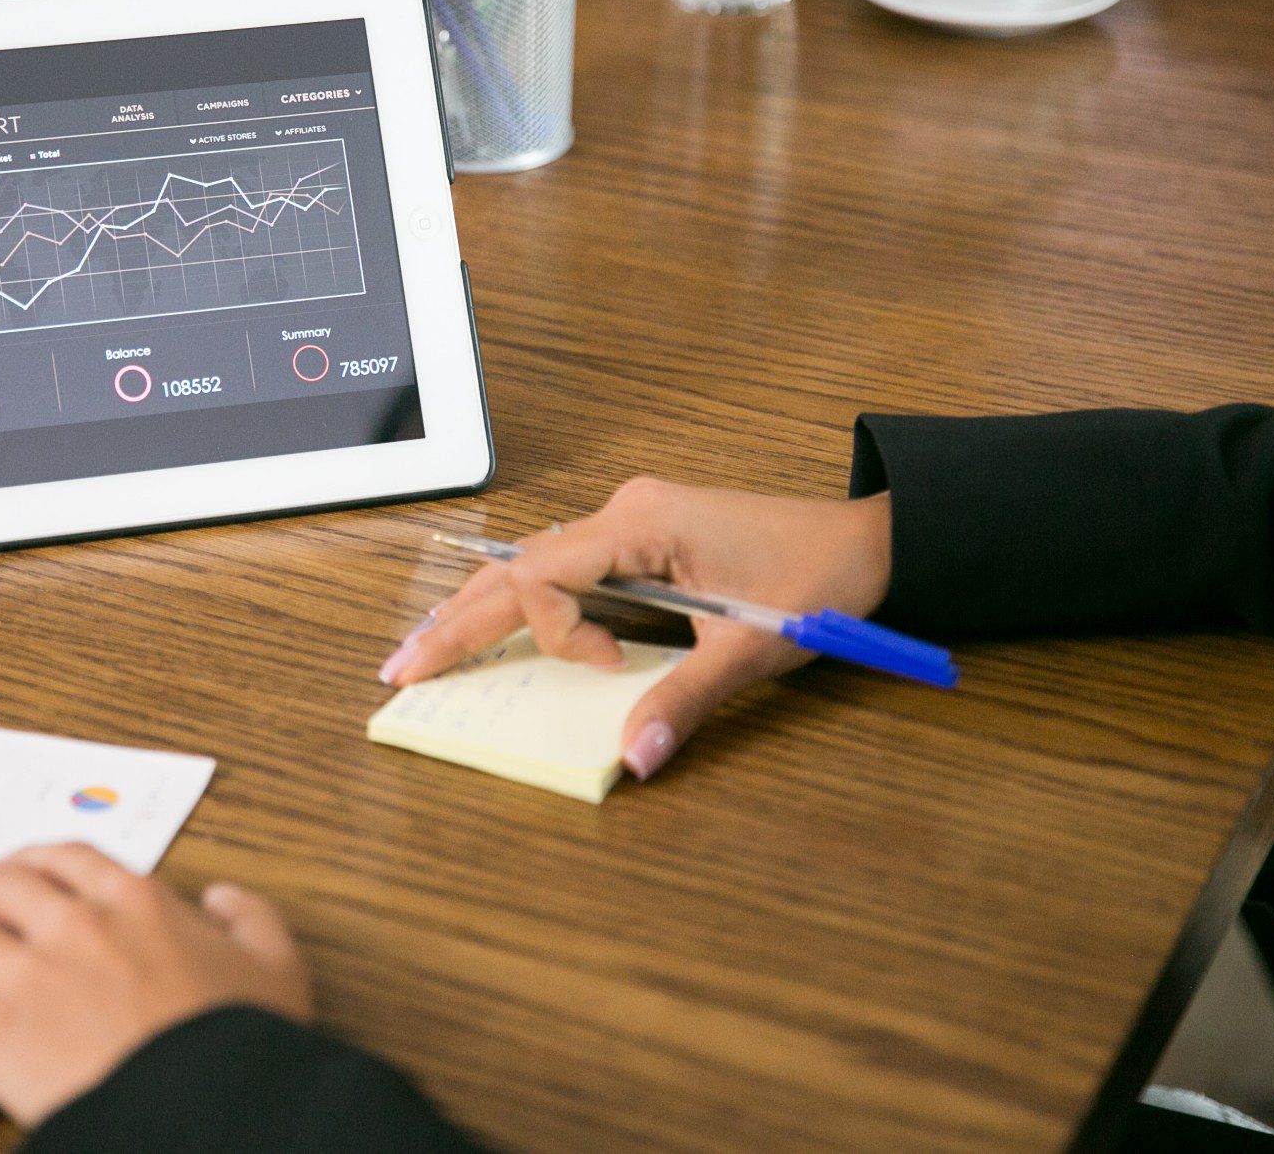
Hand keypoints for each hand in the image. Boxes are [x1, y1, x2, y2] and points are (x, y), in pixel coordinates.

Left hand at [0, 845, 311, 1126]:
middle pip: (5, 884)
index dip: (39, 857)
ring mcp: (28, 974)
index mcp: (137, 902)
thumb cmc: (238, 1039)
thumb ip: (254, 918)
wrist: (196, 1102)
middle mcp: (73, 924)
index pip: (73, 861)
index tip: (22, 860)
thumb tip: (227, 896)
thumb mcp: (277, 967)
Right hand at [380, 479, 893, 779]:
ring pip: (535, 570)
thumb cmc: (819, 578)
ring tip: (429, 653)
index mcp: (640, 523)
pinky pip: (567, 575)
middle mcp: (623, 514)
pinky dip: (528, 608)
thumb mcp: (752, 648)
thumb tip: (634, 758)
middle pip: (515, 569)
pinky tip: (498, 633)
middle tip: (400, 668)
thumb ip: (685, 702)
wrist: (872, 541)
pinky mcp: (643, 544)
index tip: (590, 667)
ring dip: (487, 615)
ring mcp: (630, 526)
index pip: (544, 573)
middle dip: (456, 621)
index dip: (541, 630)